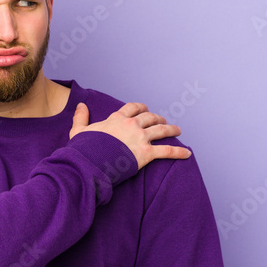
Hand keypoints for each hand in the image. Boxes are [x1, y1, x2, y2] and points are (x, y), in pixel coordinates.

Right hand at [69, 101, 191, 170]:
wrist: (89, 162)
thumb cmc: (83, 148)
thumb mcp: (78, 131)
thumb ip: (80, 117)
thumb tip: (81, 104)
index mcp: (116, 119)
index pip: (131, 108)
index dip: (140, 108)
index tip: (144, 109)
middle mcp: (131, 125)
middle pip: (149, 117)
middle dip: (157, 118)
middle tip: (162, 121)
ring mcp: (140, 138)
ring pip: (161, 130)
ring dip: (171, 129)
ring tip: (177, 131)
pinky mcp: (146, 153)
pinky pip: (166, 151)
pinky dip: (178, 152)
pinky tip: (187, 153)